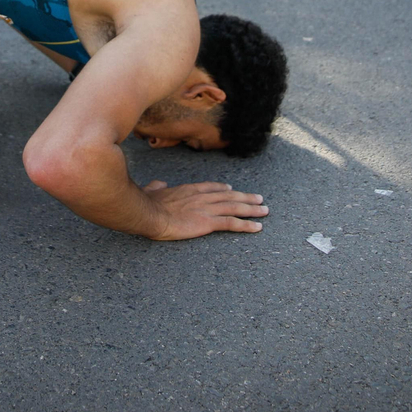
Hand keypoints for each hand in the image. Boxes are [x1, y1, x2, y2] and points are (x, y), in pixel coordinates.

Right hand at [141, 180, 267, 239]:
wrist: (150, 213)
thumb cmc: (148, 204)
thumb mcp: (152, 191)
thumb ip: (157, 186)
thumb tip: (158, 183)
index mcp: (190, 189)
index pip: (212, 187)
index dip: (224, 189)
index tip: (232, 189)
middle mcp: (203, 197)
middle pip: (230, 196)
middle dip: (246, 198)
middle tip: (259, 199)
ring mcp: (207, 209)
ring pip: (235, 208)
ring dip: (252, 209)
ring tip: (264, 211)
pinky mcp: (208, 222)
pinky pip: (232, 223)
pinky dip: (246, 225)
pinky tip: (257, 227)